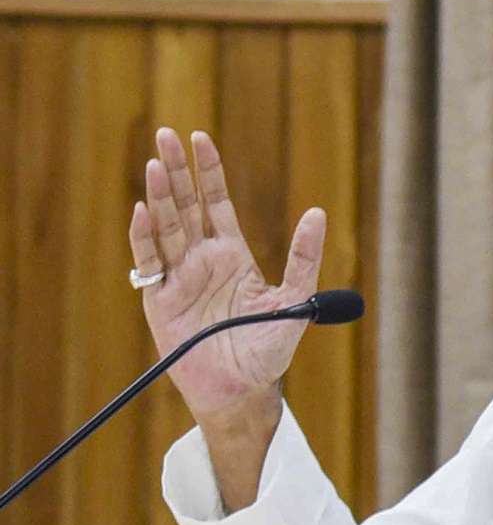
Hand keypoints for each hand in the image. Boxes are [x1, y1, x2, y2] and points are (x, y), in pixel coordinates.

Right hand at [128, 128, 325, 425]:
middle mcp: (201, 260)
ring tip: (154, 163)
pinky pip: (150, 264)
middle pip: (185, 206)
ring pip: (166, 228)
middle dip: (176, 170)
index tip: (200, 138)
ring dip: (159, 196)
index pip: (215, 202)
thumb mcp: (295, 299)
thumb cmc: (268, 348)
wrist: (244, 390)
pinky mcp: (160, 301)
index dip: (208, 171)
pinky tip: (143, 211)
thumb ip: (304, 257)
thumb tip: (318, 213)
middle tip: (165, 134)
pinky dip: (145, 238)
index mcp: (232, 254)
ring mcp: (179, 278)